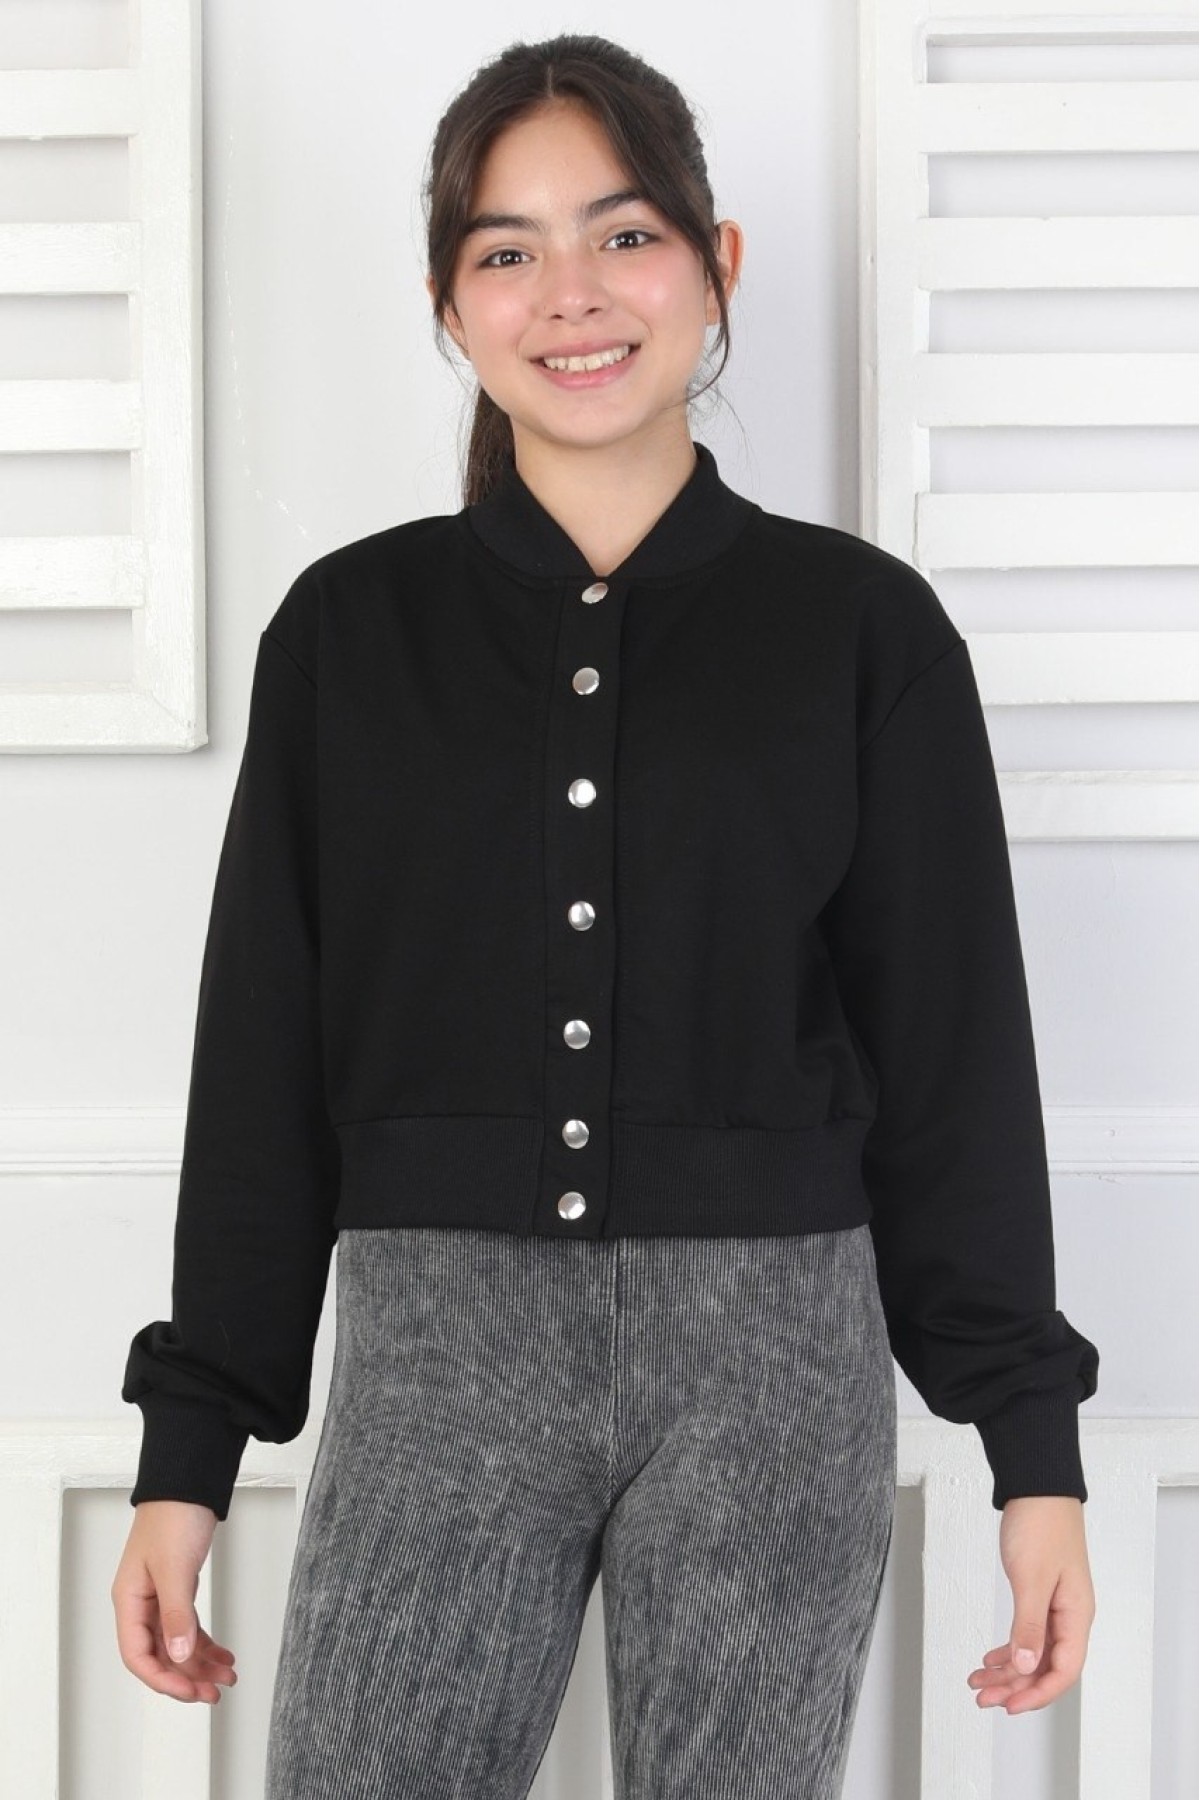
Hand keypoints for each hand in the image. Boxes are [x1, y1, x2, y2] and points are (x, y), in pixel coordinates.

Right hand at [112, 1500, 237, 1704]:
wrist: (189, 1482)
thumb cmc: (174, 1516)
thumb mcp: (175, 1568)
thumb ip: (177, 1614)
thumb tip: (180, 1656)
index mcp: (129, 1600)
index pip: (138, 1656)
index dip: (163, 1679)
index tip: (191, 1691)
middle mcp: (141, 1603)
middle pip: (159, 1655)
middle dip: (187, 1677)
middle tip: (215, 1692)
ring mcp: (159, 1597)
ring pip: (177, 1643)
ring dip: (200, 1663)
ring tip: (227, 1676)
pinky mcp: (178, 1588)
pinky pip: (188, 1626)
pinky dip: (205, 1642)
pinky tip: (223, 1654)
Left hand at [966, 1495, 1094, 1713]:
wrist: (1037, 1487)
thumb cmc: (1041, 1525)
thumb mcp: (1031, 1578)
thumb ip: (1029, 1625)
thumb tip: (1025, 1667)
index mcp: (1076, 1616)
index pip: (1063, 1671)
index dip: (1037, 1694)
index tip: (1009, 1706)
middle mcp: (1069, 1616)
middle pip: (1045, 1666)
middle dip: (1015, 1686)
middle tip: (983, 1698)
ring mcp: (1055, 1606)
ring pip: (1033, 1652)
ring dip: (1008, 1670)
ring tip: (978, 1681)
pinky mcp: (1040, 1594)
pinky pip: (1027, 1633)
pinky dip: (1008, 1648)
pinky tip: (990, 1658)